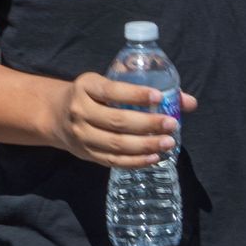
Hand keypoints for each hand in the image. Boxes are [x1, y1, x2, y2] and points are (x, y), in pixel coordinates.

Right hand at [50, 72, 197, 168]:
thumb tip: (189, 102)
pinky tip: (154, 157)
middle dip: (147, 124)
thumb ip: (144, 91)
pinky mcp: (86, 153)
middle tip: (171, 124)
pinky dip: (136, 161)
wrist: (56, 114)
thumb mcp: (107, 84)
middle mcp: (80, 110)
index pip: (111, 91)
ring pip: (116, 143)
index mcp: (85, 87)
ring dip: (145, 145)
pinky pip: (113, 160)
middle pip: (116, 120)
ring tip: (168, 142)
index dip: (135, 94)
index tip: (158, 97)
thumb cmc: (92, 96)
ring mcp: (81, 134)